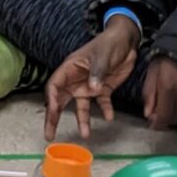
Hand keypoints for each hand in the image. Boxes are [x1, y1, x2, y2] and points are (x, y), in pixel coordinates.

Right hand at [43, 18, 138, 141]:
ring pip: (81, 107)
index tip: (52, 112)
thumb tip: (92, 89)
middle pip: (61, 101)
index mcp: (70, 69)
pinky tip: (109, 117)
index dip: (51, 100)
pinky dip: (105, 111)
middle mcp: (76, 80)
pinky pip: (101, 104)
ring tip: (85, 134)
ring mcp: (89, 86)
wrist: (126, 42)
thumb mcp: (101, 56)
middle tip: (50, 134)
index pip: (54, 86)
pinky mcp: (103, 90)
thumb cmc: (109, 43)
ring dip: (83, 120)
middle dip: (54, 117)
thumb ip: (96, 72)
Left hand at [142, 57, 176, 130]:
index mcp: (168, 87)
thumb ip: (149, 95)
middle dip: (165, 118)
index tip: (152, 124)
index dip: (157, 124)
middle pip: (174, 118)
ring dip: (174, 112)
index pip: (164, 116)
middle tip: (158, 113)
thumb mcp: (152, 73)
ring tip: (167, 103)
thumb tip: (148, 114)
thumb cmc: (166, 59)